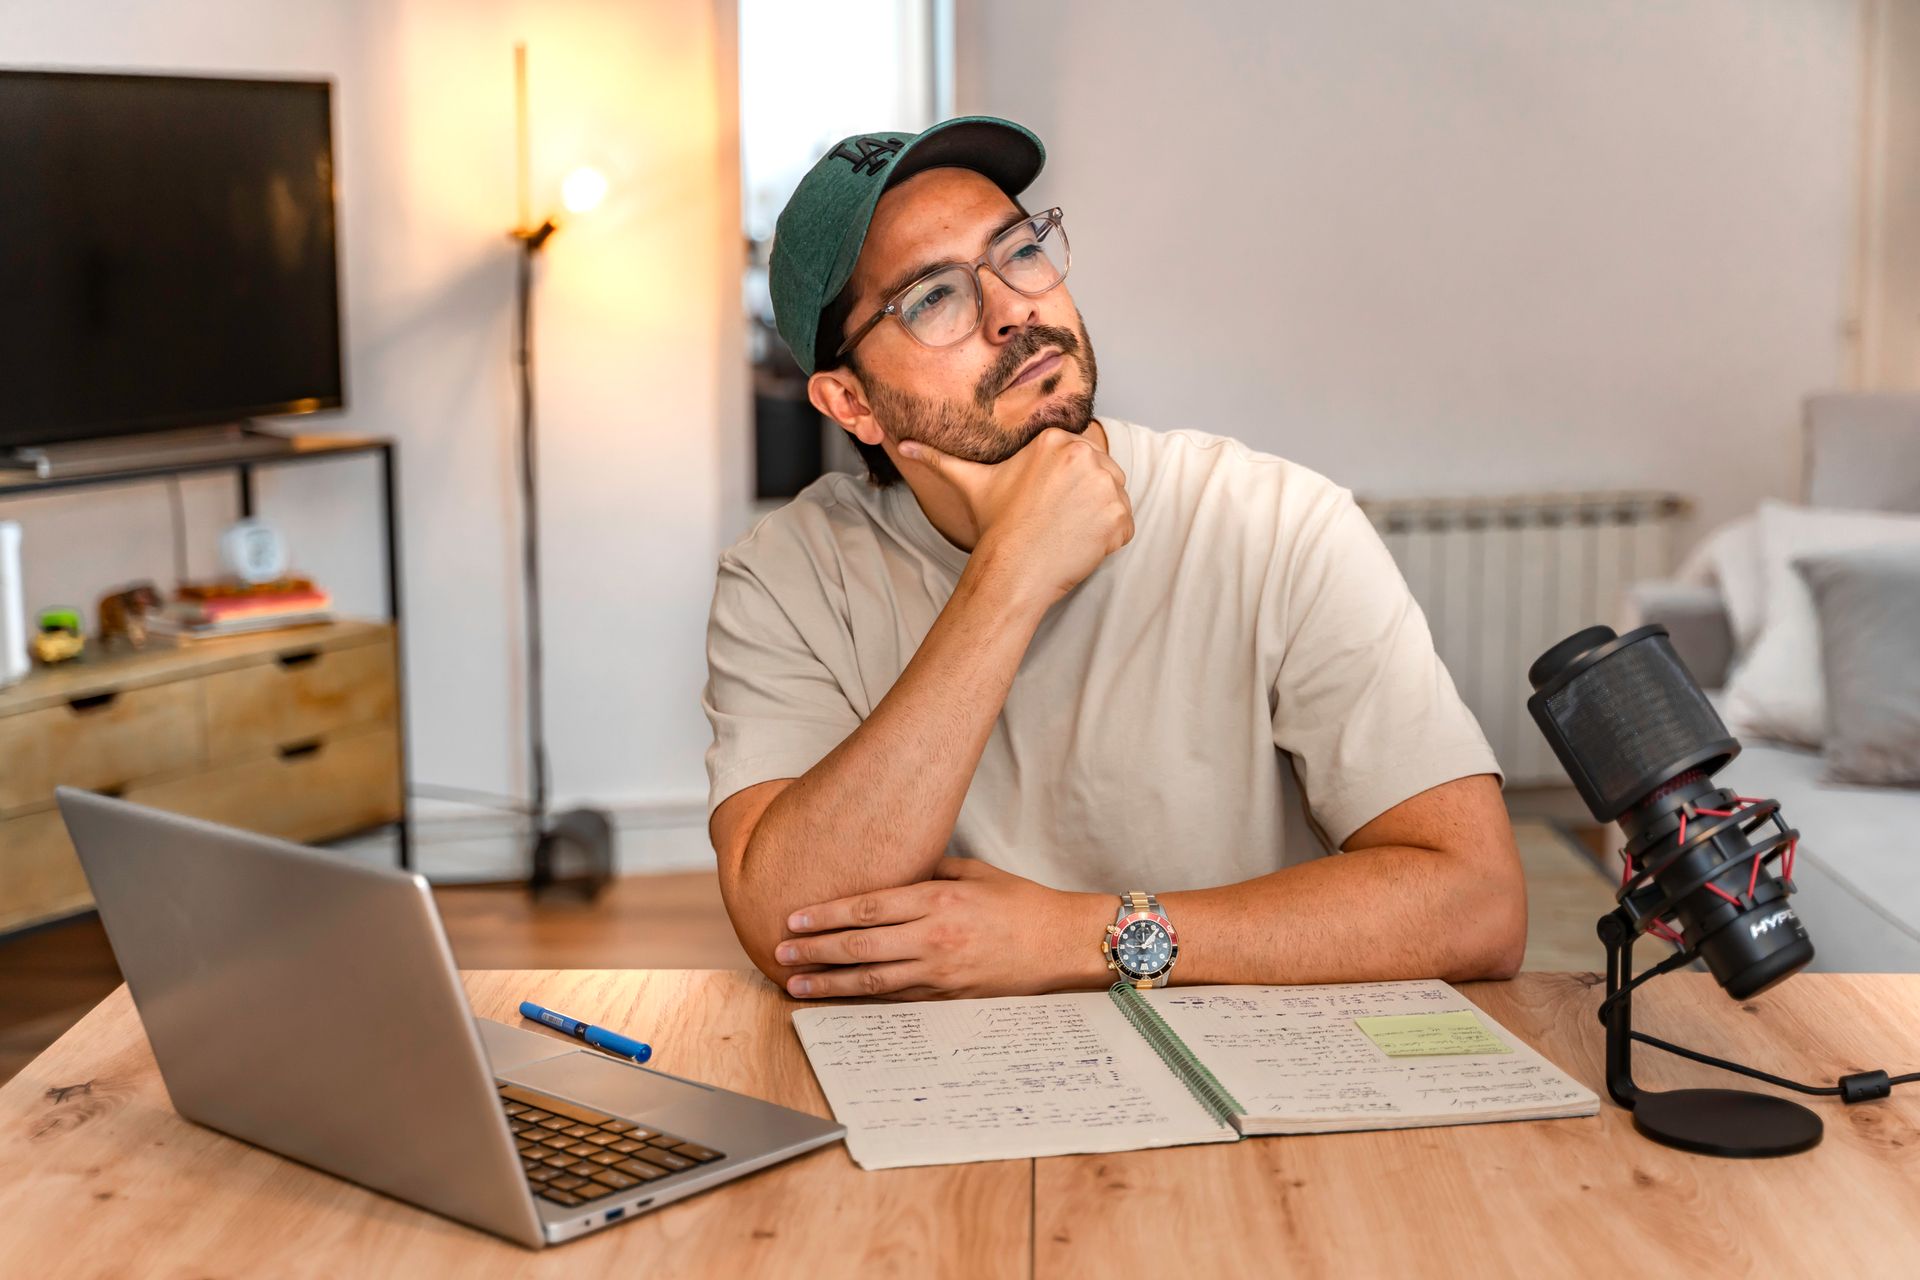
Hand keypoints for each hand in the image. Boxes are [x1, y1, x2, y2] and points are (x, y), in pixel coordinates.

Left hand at [774, 857, 1111, 999]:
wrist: (1061, 943)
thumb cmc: (1020, 903)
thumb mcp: (973, 873)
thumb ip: (928, 871)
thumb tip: (890, 866)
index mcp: (937, 900)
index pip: (867, 908)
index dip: (825, 915)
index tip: (793, 917)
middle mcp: (934, 938)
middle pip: (861, 946)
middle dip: (815, 950)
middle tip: (780, 952)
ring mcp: (941, 974)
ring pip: (873, 981)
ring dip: (830, 983)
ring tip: (796, 984)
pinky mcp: (950, 998)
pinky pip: (899, 999)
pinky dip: (866, 999)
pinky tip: (842, 998)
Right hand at [900, 428, 1132, 606]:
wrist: (1014, 568)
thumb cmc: (996, 524)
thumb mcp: (970, 483)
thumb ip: (939, 459)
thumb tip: (903, 446)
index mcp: (1056, 440)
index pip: (1079, 452)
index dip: (1066, 479)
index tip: (1048, 500)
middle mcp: (1086, 456)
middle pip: (1102, 472)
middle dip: (1085, 495)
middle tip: (1056, 519)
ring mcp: (1107, 487)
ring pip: (1115, 498)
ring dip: (1099, 517)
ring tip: (1066, 531)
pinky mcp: (1120, 517)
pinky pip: (1126, 525)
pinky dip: (1110, 539)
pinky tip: (1081, 545)